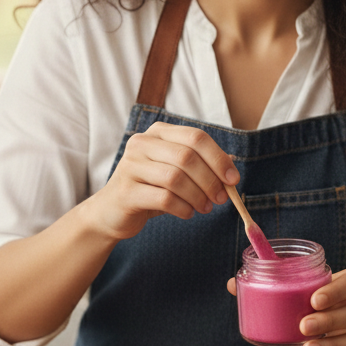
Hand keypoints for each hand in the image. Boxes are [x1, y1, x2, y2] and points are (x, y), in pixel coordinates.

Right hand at [83, 122, 238, 240]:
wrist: (112, 211)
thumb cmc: (151, 188)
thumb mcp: (175, 171)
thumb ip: (200, 167)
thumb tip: (231, 175)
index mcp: (158, 132)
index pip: (195, 137)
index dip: (218, 158)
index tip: (233, 179)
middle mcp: (142, 143)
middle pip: (187, 157)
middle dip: (210, 180)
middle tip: (221, 198)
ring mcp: (131, 166)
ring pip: (175, 178)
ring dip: (198, 196)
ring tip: (204, 207)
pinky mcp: (126, 191)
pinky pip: (164, 198)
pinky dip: (183, 208)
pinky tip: (187, 213)